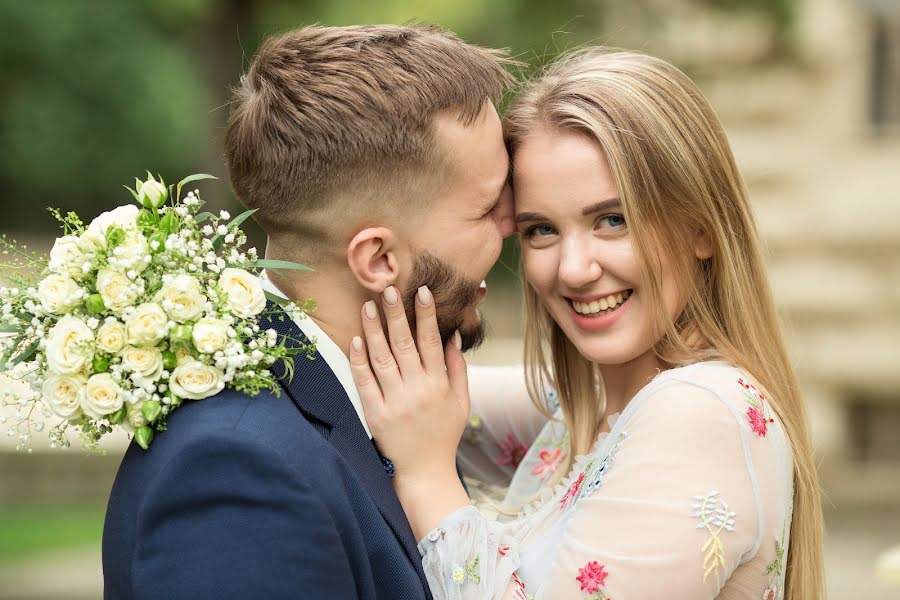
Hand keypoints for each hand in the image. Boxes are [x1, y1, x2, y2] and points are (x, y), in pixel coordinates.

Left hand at [349, 285, 470, 537]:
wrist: (425, 472)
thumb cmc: (444, 434)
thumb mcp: (461, 401)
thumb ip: (457, 367)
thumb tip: (453, 333)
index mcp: (438, 385)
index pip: (432, 342)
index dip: (426, 315)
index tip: (422, 291)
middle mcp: (417, 391)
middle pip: (404, 345)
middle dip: (396, 314)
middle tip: (389, 289)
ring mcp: (394, 402)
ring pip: (382, 358)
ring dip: (374, 329)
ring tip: (368, 305)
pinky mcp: (375, 415)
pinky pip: (365, 382)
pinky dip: (359, 361)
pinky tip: (356, 340)